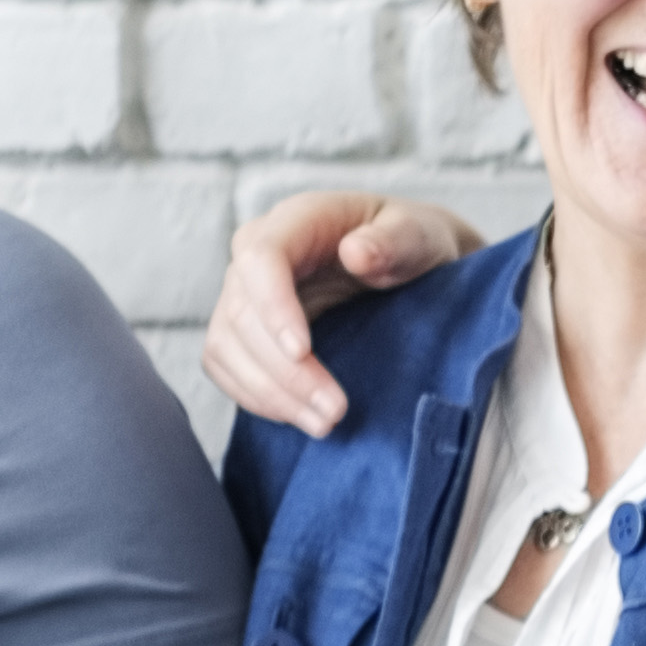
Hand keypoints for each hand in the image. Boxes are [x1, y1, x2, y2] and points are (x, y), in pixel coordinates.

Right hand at [204, 189, 478, 433]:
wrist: (408, 262)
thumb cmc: (413, 242)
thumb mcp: (419, 235)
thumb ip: (395, 241)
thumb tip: (357, 253)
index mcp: (298, 220)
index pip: (261, 258)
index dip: (273, 307)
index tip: (304, 352)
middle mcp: (259, 252)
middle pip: (241, 313)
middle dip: (283, 370)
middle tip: (334, 412)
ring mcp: (246, 291)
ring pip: (226, 345)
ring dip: (268, 393)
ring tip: (322, 425)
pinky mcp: (245, 327)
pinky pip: (226, 365)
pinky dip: (255, 396)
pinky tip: (296, 417)